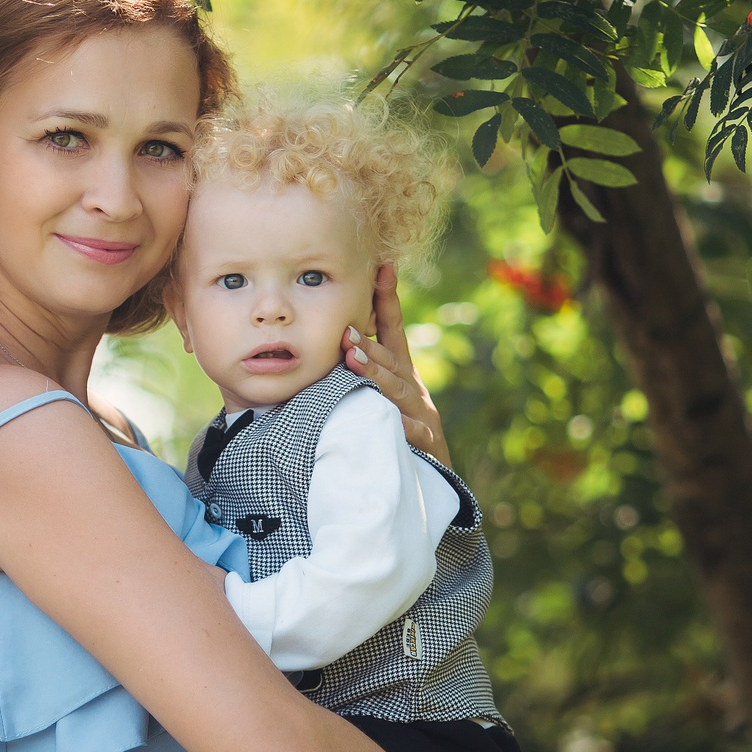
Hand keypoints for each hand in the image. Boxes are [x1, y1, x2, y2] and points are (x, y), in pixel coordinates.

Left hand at [344, 262, 449, 466]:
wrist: (431, 483)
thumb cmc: (393, 435)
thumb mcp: (374, 399)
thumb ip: (353, 375)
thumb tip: (320, 348)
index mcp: (400, 372)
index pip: (393, 330)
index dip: (387, 299)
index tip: (382, 268)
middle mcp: (412, 387)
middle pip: (392, 359)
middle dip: (369, 344)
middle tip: (345, 331)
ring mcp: (422, 414)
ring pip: (398, 390)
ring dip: (377, 375)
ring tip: (354, 361)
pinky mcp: (427, 444)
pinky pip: (413, 432)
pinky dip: (400, 424)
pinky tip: (390, 420)